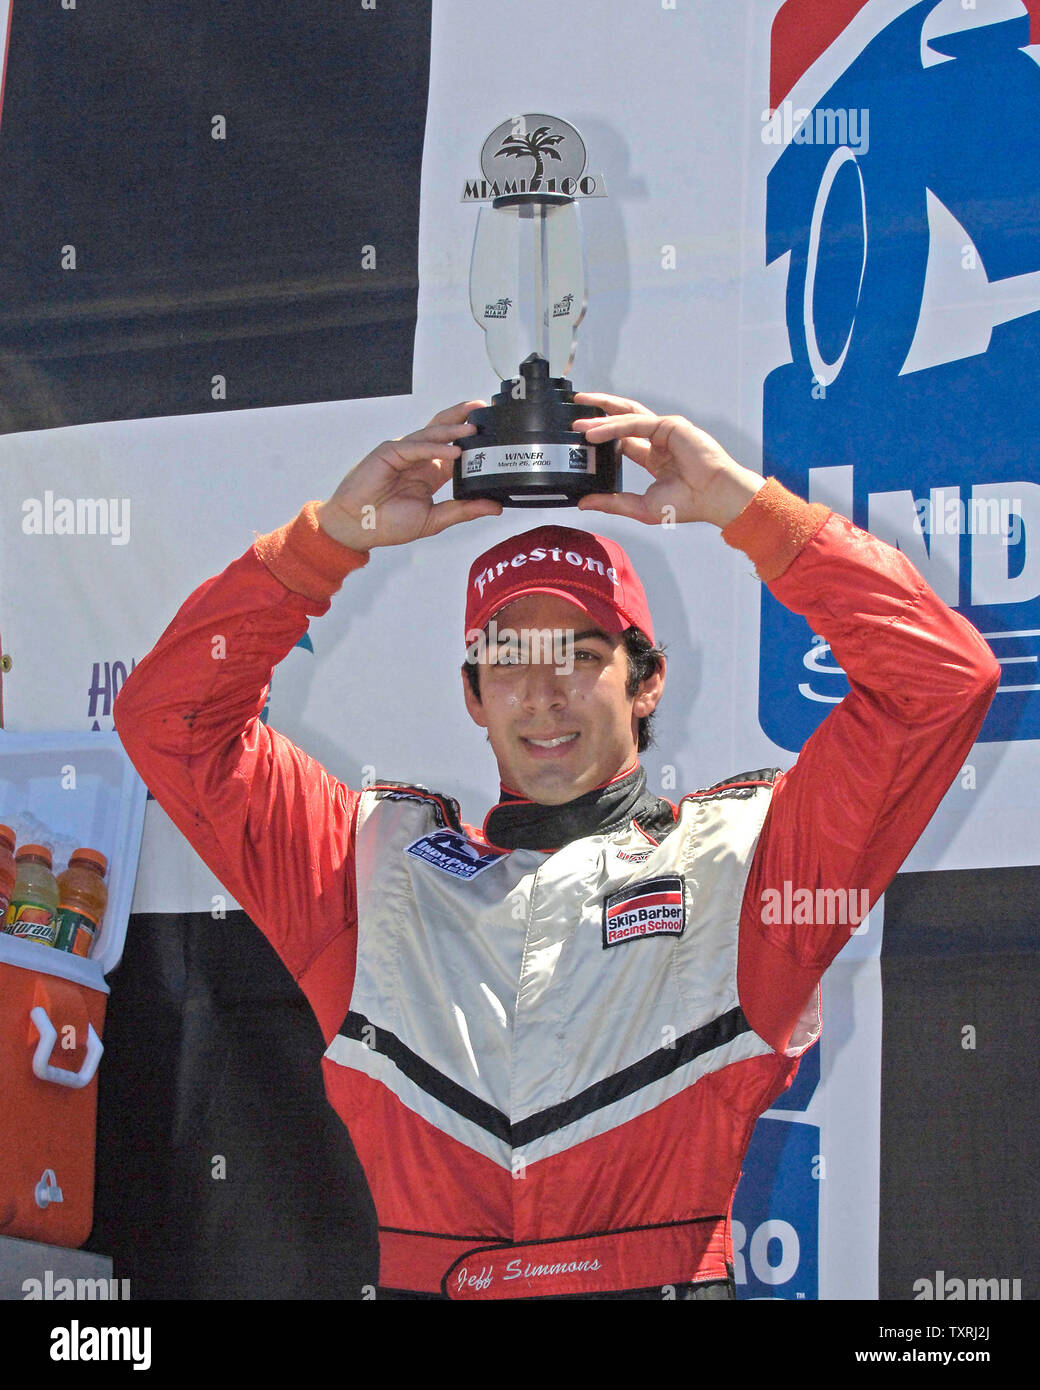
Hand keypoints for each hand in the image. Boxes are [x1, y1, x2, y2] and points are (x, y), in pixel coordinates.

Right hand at [316, 401, 501, 550]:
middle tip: (485, 410)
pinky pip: (416, 446)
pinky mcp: (390, 452)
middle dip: (464, 417)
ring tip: (473, 428)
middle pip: (444, 429)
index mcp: (431, 472)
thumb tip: (495, 507)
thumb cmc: (388, 523)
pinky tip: (452, 450)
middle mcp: (420, 458)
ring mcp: (404, 452)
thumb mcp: (435, 519)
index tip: (493, 432)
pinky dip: (435, 447)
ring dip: (453, 429)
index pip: (456, 448)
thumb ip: (464, 510)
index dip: (472, 438)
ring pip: (432, 433)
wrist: (358, 527)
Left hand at [572, 392, 763, 528]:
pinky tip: (595, 432)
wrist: (713, 497)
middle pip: (622, 419)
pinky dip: (613, 426)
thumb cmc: (688, 504)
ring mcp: (664, 431)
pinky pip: (635, 422)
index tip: (580, 437)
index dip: (601, 436)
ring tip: (578, 419)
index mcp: (654, 458)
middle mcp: (657, 441)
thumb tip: (584, 503)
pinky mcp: (669, 425)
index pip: (622, 441)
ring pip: (627, 415)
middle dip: (598, 412)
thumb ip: (612, 503)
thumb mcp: (640, 507)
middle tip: (575, 411)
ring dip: (601, 414)